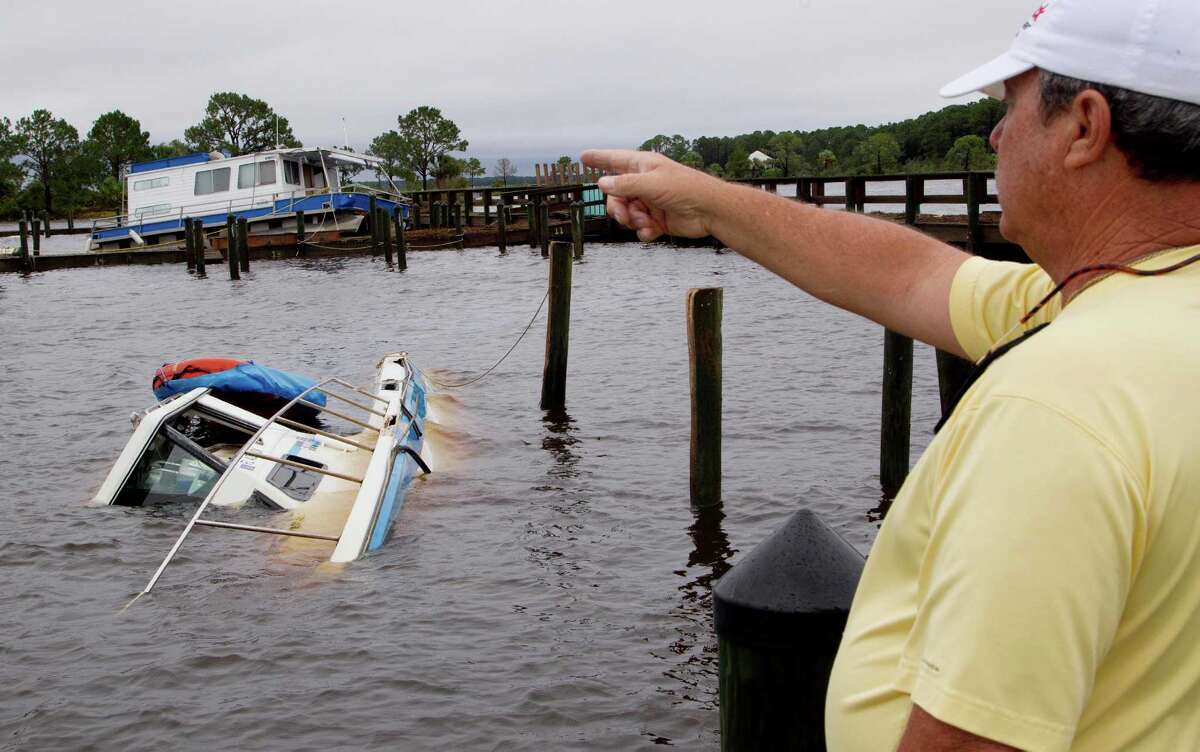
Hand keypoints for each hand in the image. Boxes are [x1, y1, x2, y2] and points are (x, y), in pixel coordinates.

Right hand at [581, 149, 717, 241]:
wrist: (709, 210)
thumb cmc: (686, 188)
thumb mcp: (651, 183)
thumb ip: (624, 184)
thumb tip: (602, 183)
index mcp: (643, 166)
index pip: (614, 159)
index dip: (598, 158)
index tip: (583, 157)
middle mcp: (644, 182)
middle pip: (616, 195)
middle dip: (617, 208)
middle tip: (625, 216)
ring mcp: (650, 201)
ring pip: (626, 213)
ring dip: (632, 221)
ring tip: (646, 222)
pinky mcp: (657, 219)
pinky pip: (639, 227)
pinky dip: (643, 231)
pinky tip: (653, 230)